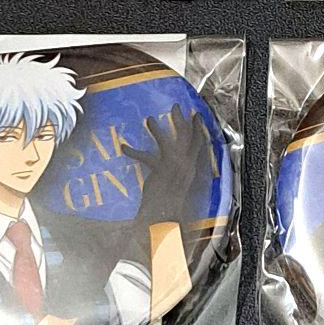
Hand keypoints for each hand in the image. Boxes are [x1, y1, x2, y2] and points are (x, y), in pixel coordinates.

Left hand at [121, 104, 215, 228]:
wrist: (165, 217)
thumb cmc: (172, 203)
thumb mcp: (180, 186)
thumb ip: (181, 173)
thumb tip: (179, 165)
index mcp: (192, 167)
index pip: (199, 143)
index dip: (199, 128)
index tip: (197, 115)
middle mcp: (185, 164)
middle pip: (186, 136)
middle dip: (181, 120)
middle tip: (176, 107)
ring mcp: (173, 167)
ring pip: (167, 142)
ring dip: (157, 129)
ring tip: (149, 119)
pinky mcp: (159, 171)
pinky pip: (146, 157)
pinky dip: (134, 152)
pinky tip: (123, 147)